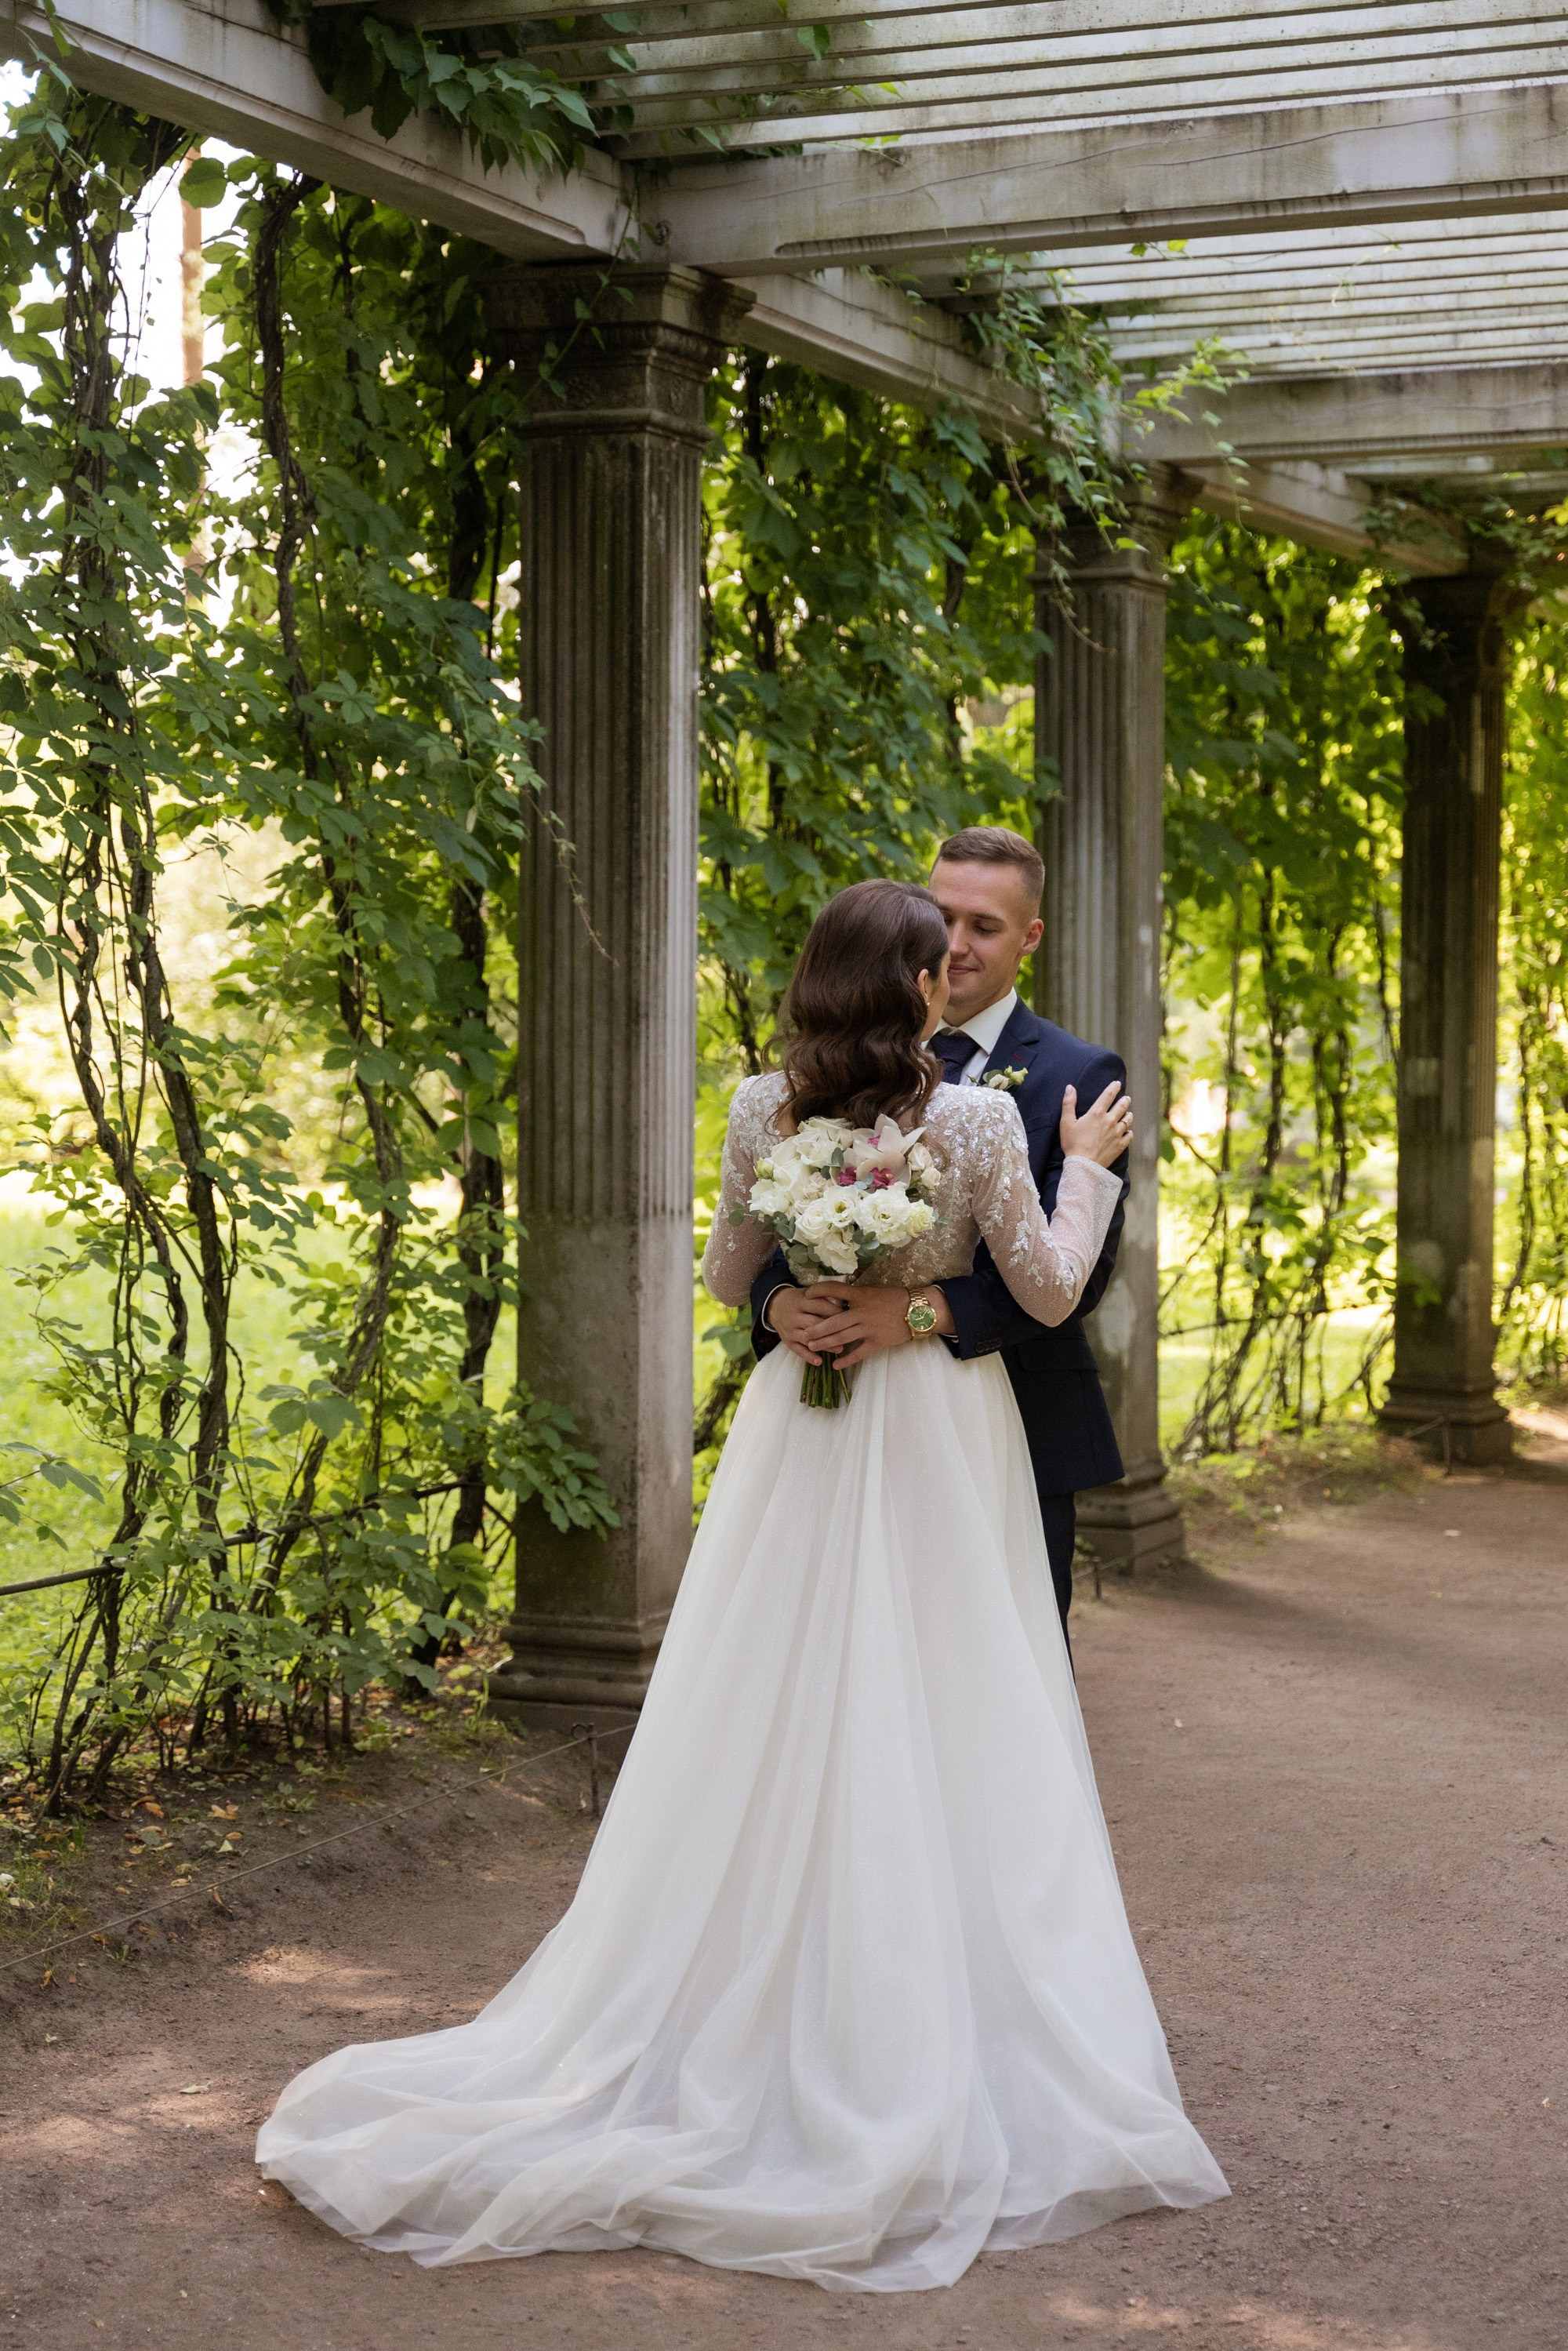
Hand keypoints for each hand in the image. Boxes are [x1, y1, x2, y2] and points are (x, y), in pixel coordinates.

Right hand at [766, 1284, 849, 1365]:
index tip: (849, 1316)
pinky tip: (819, 1361)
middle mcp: (794, 1316)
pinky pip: (798, 1350)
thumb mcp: (808, 1293)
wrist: (775, 1306)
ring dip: (824, 1345)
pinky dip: (808, 1357)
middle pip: (813, 1323)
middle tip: (848, 1334)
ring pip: (807, 1339)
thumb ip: (823, 1297)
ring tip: (839, 1349)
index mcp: (801, 1301)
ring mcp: (789, 1330)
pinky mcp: (787, 1341)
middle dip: (831, 1329)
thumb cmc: (799, 1300)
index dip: (834, 1311)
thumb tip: (845, 1303)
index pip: (819, 1306)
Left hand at [802, 1281, 954, 1368]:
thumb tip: (838, 1296)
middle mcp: (862, 1311)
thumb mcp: (875, 1290)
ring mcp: (869, 1328)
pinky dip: (846, 1360)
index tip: (807, 1295)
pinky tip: (836, 1365)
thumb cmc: (896, 1297)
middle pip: (833, 1321)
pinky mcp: (877, 1342)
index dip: (819, 1291)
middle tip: (804, 1333)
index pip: (834, 1289)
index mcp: (861, 1295)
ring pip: (842, 1337)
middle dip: (816, 1328)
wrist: (919, 1310)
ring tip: (812, 1347)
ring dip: (825, 1343)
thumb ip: (857, 1294)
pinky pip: (858, 1353)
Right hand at [1060, 1079, 1132, 1168]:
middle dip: (1125, 1100)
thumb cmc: (1072, 1144)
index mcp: (1096, 1113)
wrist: (1083, 1165)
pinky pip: (1129, 1136)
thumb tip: (1070, 1087)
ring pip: (1128, 1120)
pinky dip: (1129, 1132)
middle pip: (1122, 1106)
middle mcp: (1110, 1121)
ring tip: (1128, 1114)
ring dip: (1128, 1115)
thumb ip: (1068, 1103)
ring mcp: (1116, 1133)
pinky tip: (1128, 1132)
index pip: (1108, 1095)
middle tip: (1126, 1098)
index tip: (1117, 1083)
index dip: (1114, 1087)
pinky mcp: (1120, 1145)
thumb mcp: (1066, 1122)